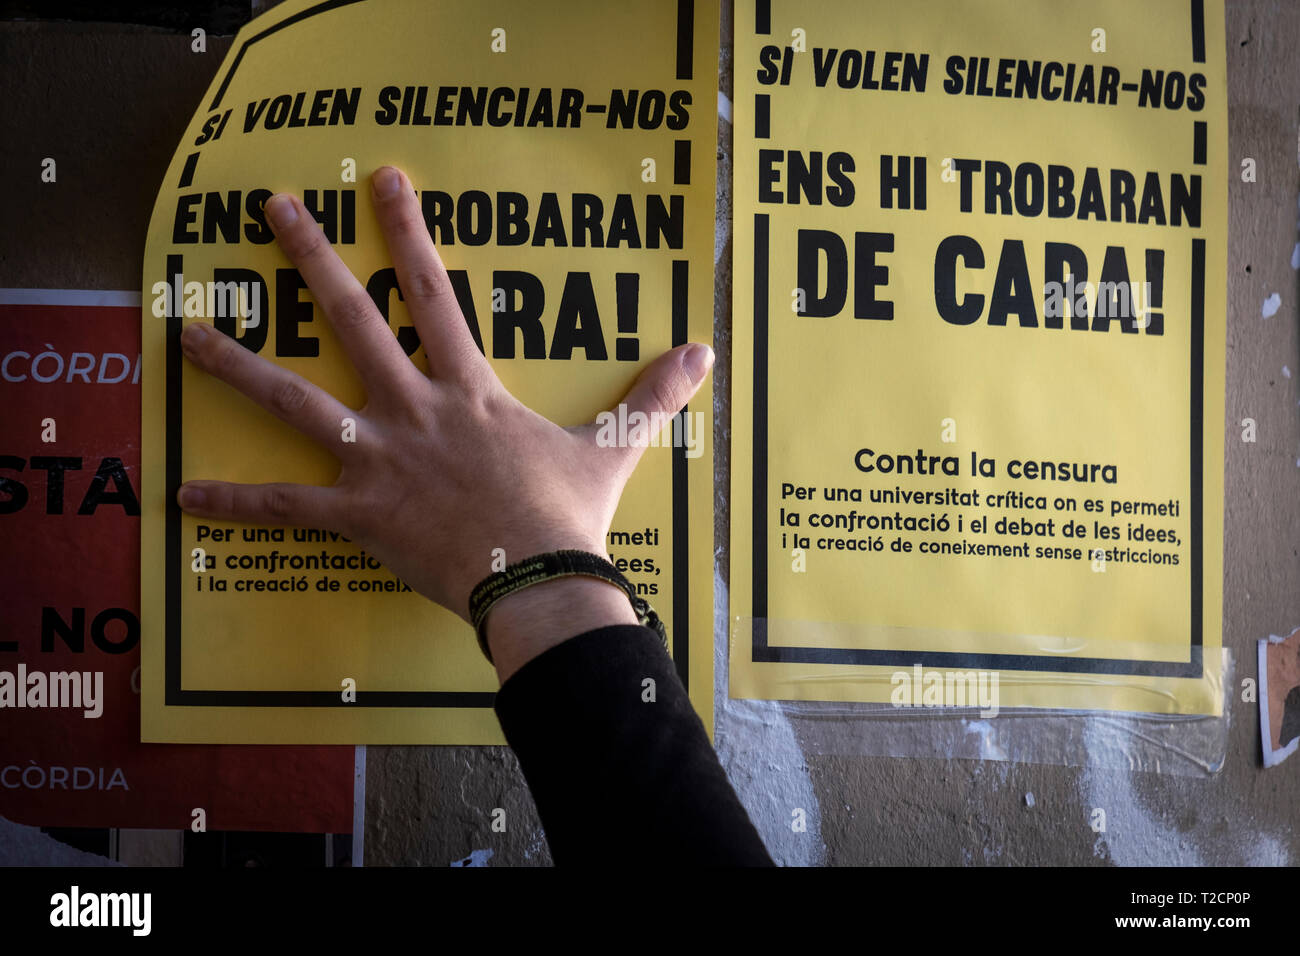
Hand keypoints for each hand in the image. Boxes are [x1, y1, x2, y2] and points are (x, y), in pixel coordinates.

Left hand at [176, 165, 712, 674]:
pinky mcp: (358, 513)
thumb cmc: (569, 516)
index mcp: (468, 389)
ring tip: (192, 333)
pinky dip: (236, 503)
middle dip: (313, 257)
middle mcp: (412, 409)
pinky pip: (286, 507)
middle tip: (271, 208)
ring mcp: (378, 458)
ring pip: (295, 400)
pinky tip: (183, 496)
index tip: (379, 179)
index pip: (432, 290)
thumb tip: (706, 353)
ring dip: (240, 364)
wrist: (539, 584)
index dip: (405, 228)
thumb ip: (651, 395)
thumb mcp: (612, 447)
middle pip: (351, 320)